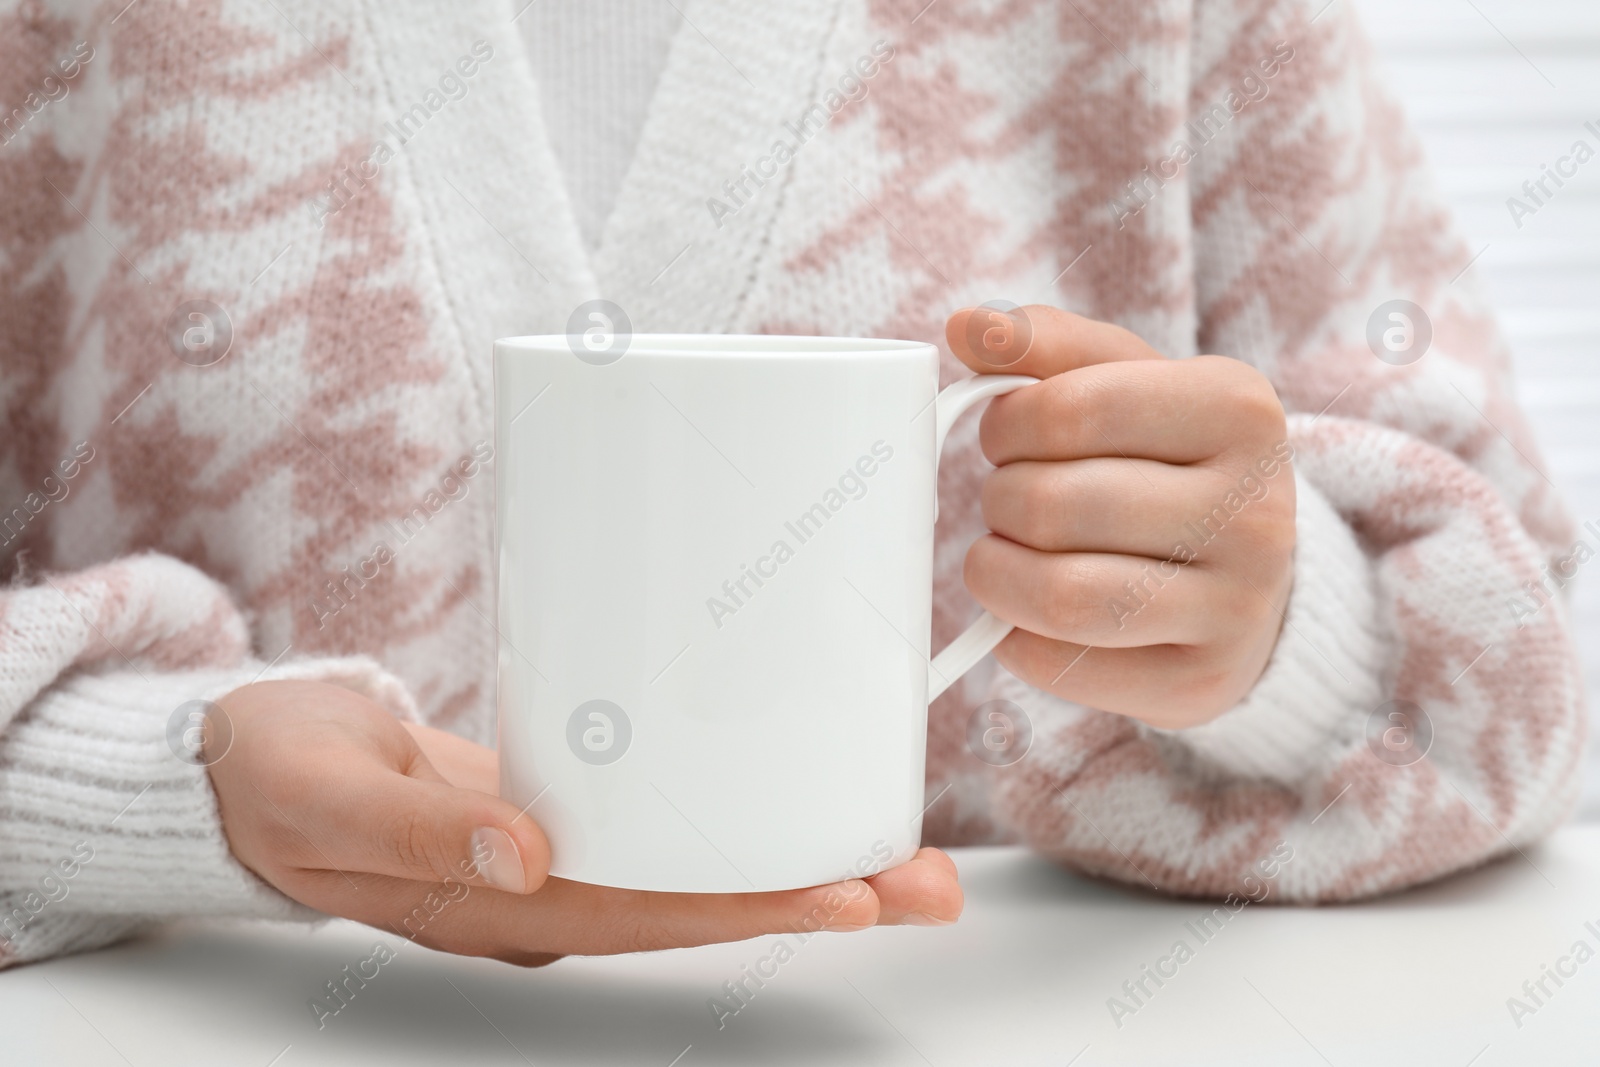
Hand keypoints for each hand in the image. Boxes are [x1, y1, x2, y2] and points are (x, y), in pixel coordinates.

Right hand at [207, 680, 962, 966]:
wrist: (254, 765)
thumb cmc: (283, 780)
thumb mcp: (327, 796)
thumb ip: (419, 826)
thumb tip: (526, 850)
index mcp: (499, 903)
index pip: (653, 916)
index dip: (756, 908)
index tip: (851, 892)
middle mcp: (549, 888)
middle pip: (704, 903)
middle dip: (819, 896)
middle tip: (927, 881)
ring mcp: (561, 853)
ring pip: (697, 868)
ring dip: (800, 859)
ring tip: (902, 848)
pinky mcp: (564, 805)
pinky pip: (667, 824)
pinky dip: (739, 816)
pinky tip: (792, 793)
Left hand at [947, 305, 1295, 727]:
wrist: (1251, 582)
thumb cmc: (1167, 466)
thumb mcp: (1129, 384)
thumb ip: (1046, 346)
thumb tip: (964, 325)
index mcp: (1240, 408)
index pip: (1069, 409)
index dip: (1006, 424)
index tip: (1005, 435)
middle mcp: (1256, 509)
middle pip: (1052, 505)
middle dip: (1001, 501)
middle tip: (1011, 500)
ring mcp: (1237, 606)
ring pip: (1058, 595)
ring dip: (996, 574)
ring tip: (1004, 556)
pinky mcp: (1201, 682)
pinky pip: (1061, 663)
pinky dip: (1018, 639)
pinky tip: (1035, 615)